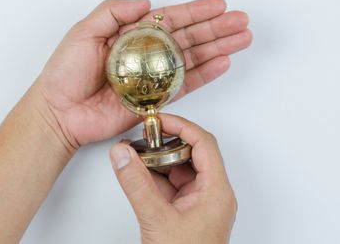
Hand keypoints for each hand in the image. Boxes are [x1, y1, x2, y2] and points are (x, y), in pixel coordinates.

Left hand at [34, 0, 251, 149]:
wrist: (60, 112)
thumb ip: (112, 12)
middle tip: (242, 21)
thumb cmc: (65, 72)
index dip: (196, 11)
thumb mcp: (83, 32)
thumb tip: (146, 2)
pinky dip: (206, 74)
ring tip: (242, 39)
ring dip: (218, 48)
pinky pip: (186, 85)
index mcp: (132, 34)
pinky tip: (223, 63)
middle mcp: (147, 53)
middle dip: (217, 28)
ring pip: (193, 58)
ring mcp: (154, 76)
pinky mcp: (156, 99)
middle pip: (189, 36)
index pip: (170, 18)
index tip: (219, 5)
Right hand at [109, 114, 236, 243]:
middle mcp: (212, 195)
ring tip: (137, 155)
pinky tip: (139, 175)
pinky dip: (156, 179)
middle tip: (144, 136)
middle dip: (167, 144)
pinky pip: (172, 187)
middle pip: (193, 154)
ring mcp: (199, 205)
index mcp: (216, 192)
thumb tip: (122, 154)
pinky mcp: (187, 214)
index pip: (204, 144)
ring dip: (159, 162)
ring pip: (181, 170)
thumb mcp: (156, 220)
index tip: (160, 119)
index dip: (182, 126)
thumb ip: (136, 184)